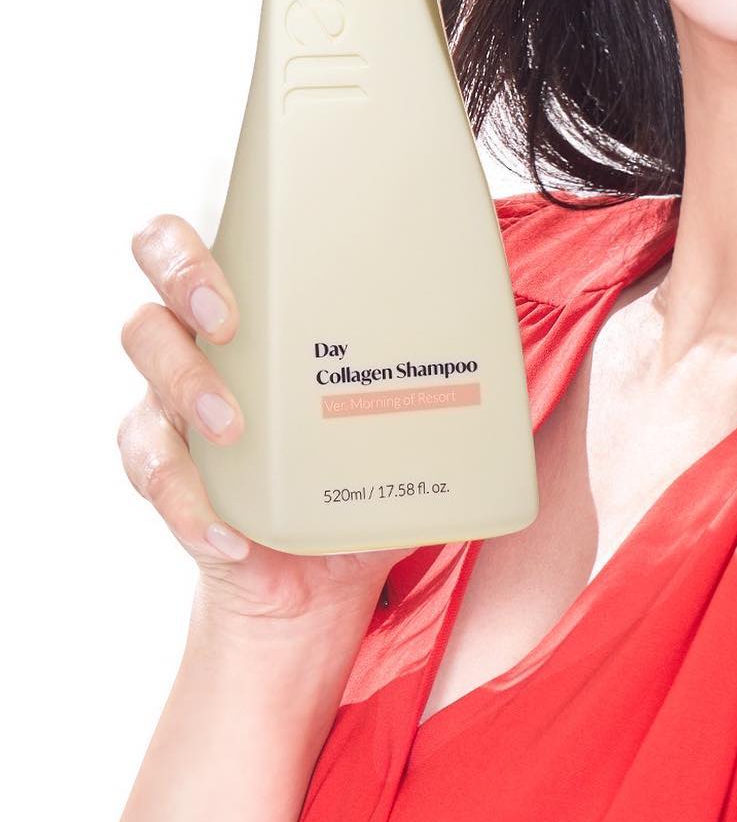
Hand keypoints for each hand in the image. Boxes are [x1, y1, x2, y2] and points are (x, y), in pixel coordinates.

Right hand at [118, 214, 414, 630]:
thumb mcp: (399, 396)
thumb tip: (506, 324)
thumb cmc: (365, 456)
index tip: (237, 276)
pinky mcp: (178, 485)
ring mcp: (177, 419)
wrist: (328, 569)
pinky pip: (156, 481)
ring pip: (145, 384)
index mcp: (252, 313)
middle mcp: (200, 354)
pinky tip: (233, 532)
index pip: (185, 251)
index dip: (185, 251)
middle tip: (231, 324)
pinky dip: (191, 507)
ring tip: (234, 429)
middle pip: (151, 300)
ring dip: (186, 394)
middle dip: (180, 294)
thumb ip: (434, 354)